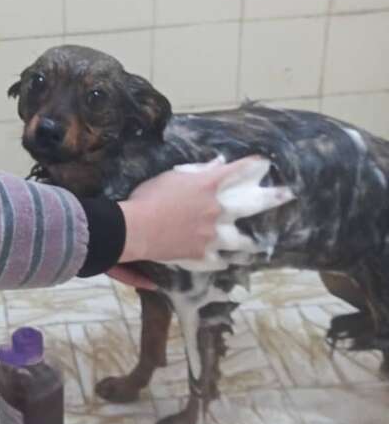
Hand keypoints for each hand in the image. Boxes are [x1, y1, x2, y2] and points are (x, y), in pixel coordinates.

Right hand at [114, 155, 293, 270]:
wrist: (135, 228)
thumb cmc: (149, 197)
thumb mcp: (171, 177)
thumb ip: (197, 171)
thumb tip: (217, 163)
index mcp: (208, 187)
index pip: (237, 171)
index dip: (253, 166)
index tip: (264, 162)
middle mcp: (217, 210)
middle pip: (252, 204)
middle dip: (273, 197)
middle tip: (289, 195)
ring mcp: (213, 236)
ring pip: (240, 242)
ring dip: (250, 242)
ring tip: (259, 245)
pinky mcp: (202, 256)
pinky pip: (219, 260)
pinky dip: (222, 259)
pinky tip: (225, 261)